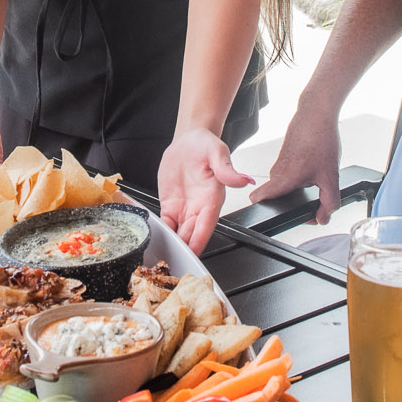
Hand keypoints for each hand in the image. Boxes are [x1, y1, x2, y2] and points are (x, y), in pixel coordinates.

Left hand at [158, 128, 252, 254]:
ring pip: (179, 232)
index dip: (199, 240)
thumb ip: (227, 169)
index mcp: (212, 199)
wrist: (189, 140)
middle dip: (185, 248)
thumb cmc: (206, 145)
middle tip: (173, 261)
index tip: (192, 253)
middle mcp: (199, 208)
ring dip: (174, 244)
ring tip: (163, 256)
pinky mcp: (171, 206)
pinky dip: (162, 232)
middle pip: (192, 234)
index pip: (206, 225)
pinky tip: (156, 239)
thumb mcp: (217, 152)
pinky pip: (167, 223)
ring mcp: (185, 208)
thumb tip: (244, 179)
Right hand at [248, 110, 340, 221]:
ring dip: (299, 187)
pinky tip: (315, 166)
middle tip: (314, 200)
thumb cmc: (319, 138)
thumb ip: (329, 202)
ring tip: (317, 178)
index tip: (288, 216)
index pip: (257, 200)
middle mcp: (276, 172)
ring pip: (284, 185)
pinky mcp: (285, 155)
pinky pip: (289, 173)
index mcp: (282, 179)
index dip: (268, 212)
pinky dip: (301, 175)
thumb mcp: (330, 177)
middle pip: (275, 197)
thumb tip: (323, 218)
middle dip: (293, 203)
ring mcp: (280, 163)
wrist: (317, 114)